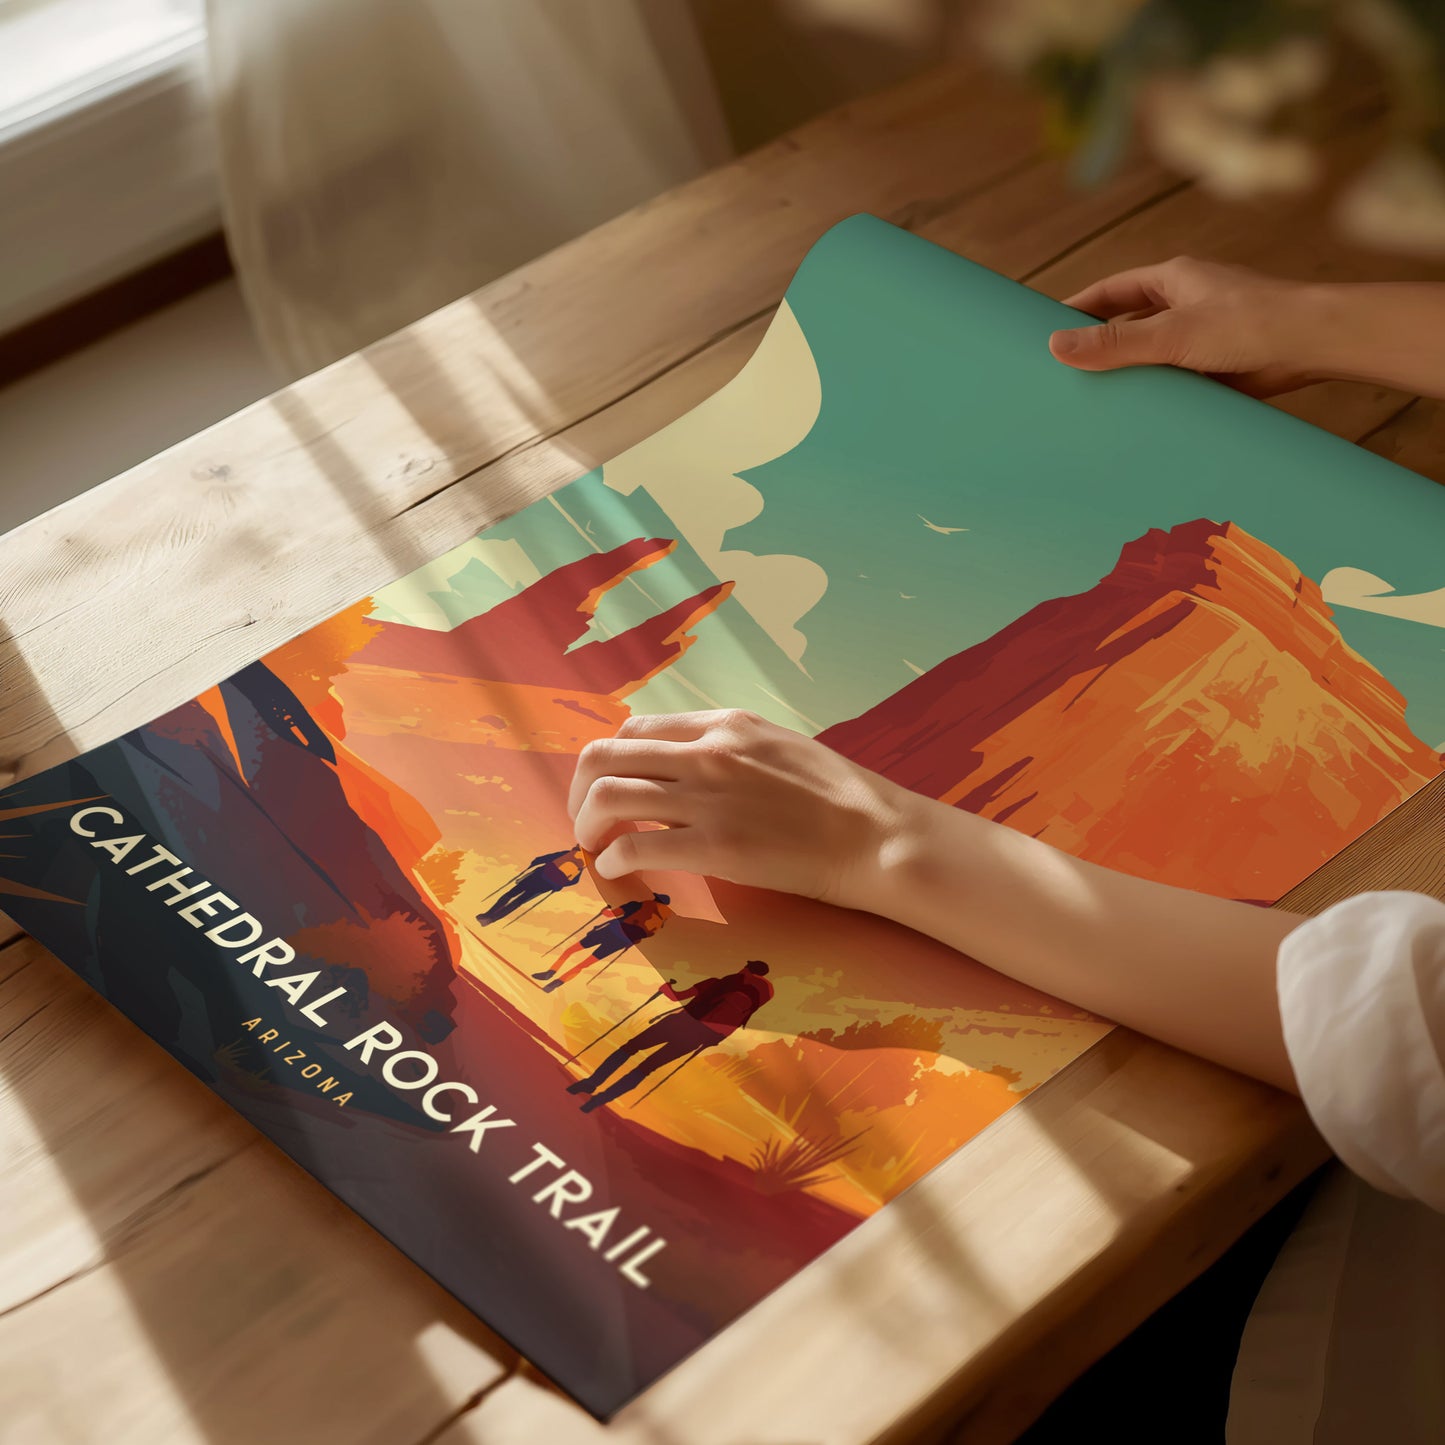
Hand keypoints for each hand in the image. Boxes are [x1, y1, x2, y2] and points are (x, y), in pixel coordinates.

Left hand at [567, 710, 911, 904]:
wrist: (876, 835)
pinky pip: (634, 845)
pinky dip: (612, 860)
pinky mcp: (714, 846)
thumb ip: (730, 748)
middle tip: (585, 821)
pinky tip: (618, 872)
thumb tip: (689, 765)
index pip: (636, 728)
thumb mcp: (778, 746)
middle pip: (605, 755)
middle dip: (580, 790)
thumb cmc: (838, 797)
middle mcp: (706, 752)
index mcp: (723, 724)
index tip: (609, 788)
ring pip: (607, 795)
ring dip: (586, 824)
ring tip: (594, 848)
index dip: (611, 760)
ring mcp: (708, 797)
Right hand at [1048, 256, 1318, 396]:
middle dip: (1100, 347)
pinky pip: (1176, 381)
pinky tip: (1139, 416)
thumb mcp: (1172, 334)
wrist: (1315, 345)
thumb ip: (1115, 343)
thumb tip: (1056, 346)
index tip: (1046, 330)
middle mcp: (1187, 304)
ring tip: (1094, 401)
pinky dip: (1158, 396)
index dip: (1077, 309)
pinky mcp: (1218, 367)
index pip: (1111, 291)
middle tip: (1064, 372)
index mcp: (1174, 280)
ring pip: (1152, 356)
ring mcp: (1203, 336)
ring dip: (1130, 376)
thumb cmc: (1252, 323)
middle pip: (1129, 324)